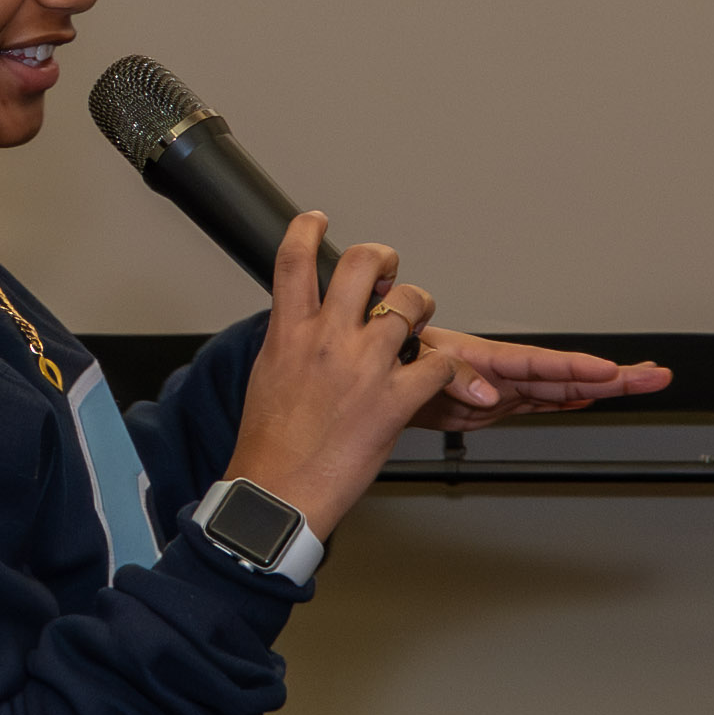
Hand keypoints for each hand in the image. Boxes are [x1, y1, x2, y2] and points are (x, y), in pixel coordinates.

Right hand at [227, 210, 459, 534]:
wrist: (278, 493)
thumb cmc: (269, 446)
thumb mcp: (268, 376)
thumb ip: (291, 342)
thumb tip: (301, 327)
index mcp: (289, 332)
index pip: (293, 259)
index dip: (308, 229)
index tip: (318, 221)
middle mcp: (328, 339)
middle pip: (362, 262)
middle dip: (383, 258)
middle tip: (387, 270)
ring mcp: (364, 366)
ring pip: (410, 303)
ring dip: (419, 310)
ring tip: (415, 328)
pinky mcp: (395, 399)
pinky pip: (437, 363)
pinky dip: (444, 369)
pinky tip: (435, 378)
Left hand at [416, 336, 674, 424]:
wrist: (374, 380)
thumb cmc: (393, 356)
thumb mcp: (419, 363)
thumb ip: (454, 376)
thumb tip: (487, 393)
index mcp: (486, 359)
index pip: (543, 364)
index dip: (579, 368)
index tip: (614, 370)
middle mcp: (503, 372)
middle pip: (568, 375)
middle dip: (613, 375)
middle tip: (655, 376)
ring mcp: (505, 388)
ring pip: (563, 388)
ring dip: (603, 386)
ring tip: (644, 382)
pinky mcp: (497, 403)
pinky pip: (542, 402)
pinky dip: (569, 401)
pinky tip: (594, 399)